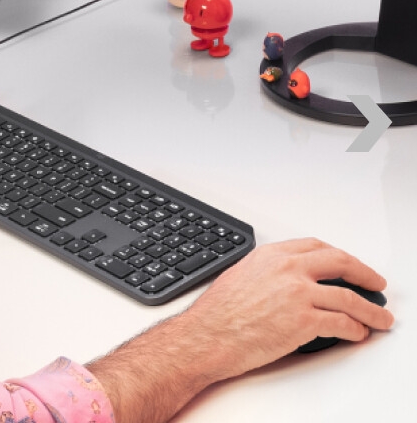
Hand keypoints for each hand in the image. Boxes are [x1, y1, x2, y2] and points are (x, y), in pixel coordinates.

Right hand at [87, 238, 393, 422]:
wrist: (205, 337)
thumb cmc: (215, 315)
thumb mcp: (238, 277)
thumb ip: (266, 273)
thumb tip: (286, 283)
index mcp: (270, 256)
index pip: (316, 247)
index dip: (339, 256)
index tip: (348, 264)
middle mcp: (287, 269)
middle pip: (341, 263)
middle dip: (365, 274)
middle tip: (375, 283)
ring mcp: (298, 294)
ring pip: (350, 297)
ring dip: (371, 309)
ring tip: (379, 318)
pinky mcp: (305, 321)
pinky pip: (343, 323)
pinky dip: (357, 329)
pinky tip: (358, 333)